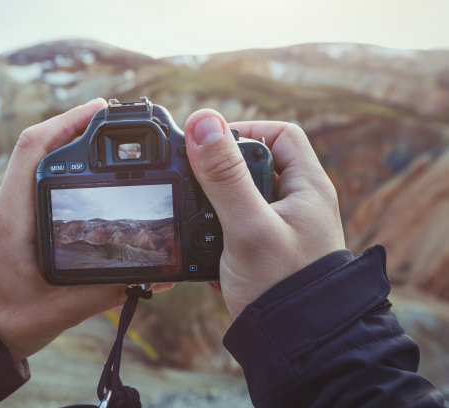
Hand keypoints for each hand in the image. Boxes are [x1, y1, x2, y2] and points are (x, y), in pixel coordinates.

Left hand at [0, 98, 172, 360]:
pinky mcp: (9, 211)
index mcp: (11, 219)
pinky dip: (62, 166)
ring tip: (108, 144)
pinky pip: (36, 177)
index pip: (32, 150)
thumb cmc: (6, 319)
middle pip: (39, 147)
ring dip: (69, 145)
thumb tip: (158, 276)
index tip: (100, 108)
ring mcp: (3, 205)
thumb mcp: (61, 311)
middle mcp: (3, 203)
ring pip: (37, 160)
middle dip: (77, 127)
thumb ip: (109, 290)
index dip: (67, 122)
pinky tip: (88, 175)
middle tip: (117, 123)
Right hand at [184, 110, 344, 318]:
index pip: (281, 134)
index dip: (245, 130)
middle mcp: (298, 203)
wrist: (295, 347)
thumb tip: (203, 123)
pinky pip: (238, 224)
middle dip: (223, 170)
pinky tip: (204, 246)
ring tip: (197, 217)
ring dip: (217, 203)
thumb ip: (225, 177)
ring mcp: (283, 227)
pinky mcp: (268, 249)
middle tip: (196, 181)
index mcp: (307, 188)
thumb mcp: (248, 226)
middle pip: (257, 164)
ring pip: (244, 196)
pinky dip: (218, 229)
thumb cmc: (282, 287)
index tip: (210, 144)